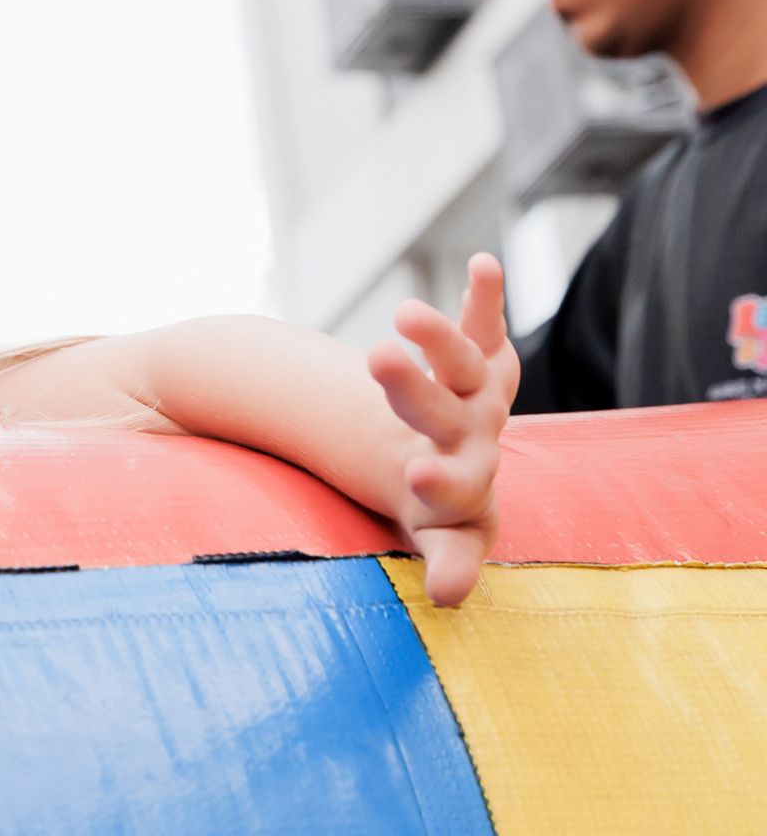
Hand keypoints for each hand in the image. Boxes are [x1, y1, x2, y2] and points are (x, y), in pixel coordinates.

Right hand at [365, 252, 516, 607]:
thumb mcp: (428, 534)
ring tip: (403, 311)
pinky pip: (485, 328)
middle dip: (415, 389)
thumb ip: (444, 559)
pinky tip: (485, 264)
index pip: (454, 493)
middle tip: (377, 358)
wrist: (446, 462)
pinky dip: (485, 299)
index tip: (416, 473)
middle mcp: (476, 440)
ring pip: (461, 364)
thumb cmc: (430, 506)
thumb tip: (448, 598)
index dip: (441, 482)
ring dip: (438, 335)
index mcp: (459, 491)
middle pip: (447, 415)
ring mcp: (480, 397)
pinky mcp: (481, 359)